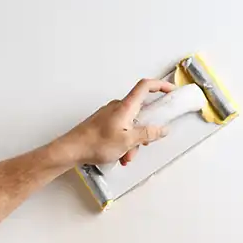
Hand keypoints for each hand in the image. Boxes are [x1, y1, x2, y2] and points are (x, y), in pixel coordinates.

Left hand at [55, 78, 175, 166]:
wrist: (72, 149)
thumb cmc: (94, 143)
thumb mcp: (128, 141)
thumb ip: (147, 134)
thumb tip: (162, 129)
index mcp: (125, 107)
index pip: (146, 86)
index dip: (161, 86)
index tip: (171, 91)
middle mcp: (117, 107)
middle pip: (140, 112)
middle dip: (145, 131)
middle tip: (143, 145)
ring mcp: (110, 115)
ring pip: (130, 126)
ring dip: (132, 142)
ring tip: (125, 156)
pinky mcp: (104, 124)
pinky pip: (121, 130)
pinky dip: (123, 143)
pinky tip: (118, 155)